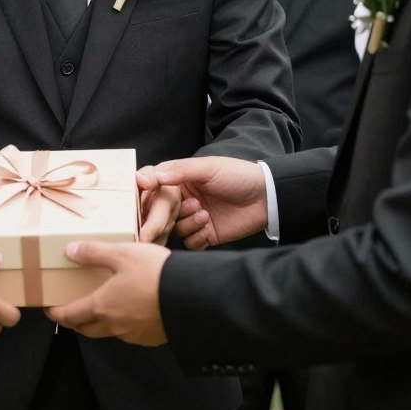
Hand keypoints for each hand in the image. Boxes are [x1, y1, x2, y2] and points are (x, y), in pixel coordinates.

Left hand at [47, 241, 169, 345]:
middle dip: (75, 320)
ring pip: (108, 332)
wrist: (192, 297)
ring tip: (101, 306)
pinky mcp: (151, 337)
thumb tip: (69, 251)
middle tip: (70, 310)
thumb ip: (93, 252)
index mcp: (102, 307)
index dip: (56, 313)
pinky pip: (129, 333)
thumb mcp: (122, 254)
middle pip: (86, 328)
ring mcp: (134, 334)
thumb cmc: (153, 273)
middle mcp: (114, 326)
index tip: (48, 308)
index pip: (70, 316)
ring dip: (99, 322)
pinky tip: (130, 310)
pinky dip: (122, 323)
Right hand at [138, 157, 267, 249]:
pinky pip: (188, 242)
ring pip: (173, 228)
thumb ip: (180, 171)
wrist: (266, 198)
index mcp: (179, 179)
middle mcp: (182, 199)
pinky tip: (209, 227)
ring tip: (204, 214)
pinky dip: (196, 237)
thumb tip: (152, 177)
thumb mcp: (208, 167)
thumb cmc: (237, 176)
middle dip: (159, 218)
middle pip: (158, 212)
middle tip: (159, 224)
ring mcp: (192, 218)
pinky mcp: (204, 235)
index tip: (144, 190)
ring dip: (186, 223)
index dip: (144, 191)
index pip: (152, 186)